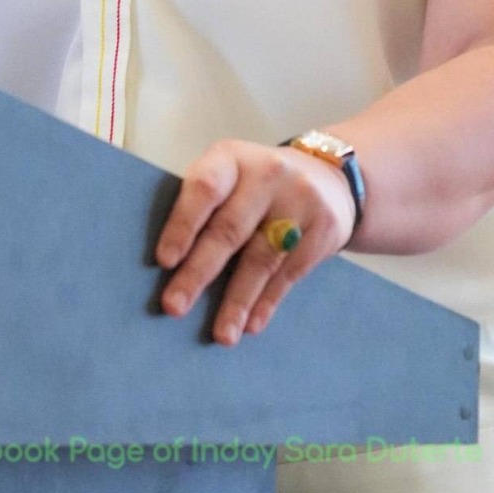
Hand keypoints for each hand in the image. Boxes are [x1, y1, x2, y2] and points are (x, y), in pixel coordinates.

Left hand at [155, 140, 357, 345]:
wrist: (329, 177)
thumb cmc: (257, 185)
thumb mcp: (231, 175)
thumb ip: (205, 206)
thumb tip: (170, 268)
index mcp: (232, 158)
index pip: (204, 188)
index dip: (183, 224)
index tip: (164, 261)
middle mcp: (267, 174)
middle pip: (229, 229)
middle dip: (199, 273)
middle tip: (175, 307)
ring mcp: (300, 199)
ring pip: (261, 258)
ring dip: (237, 301)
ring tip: (221, 334)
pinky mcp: (325, 228)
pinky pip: (290, 273)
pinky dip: (267, 302)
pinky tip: (251, 325)